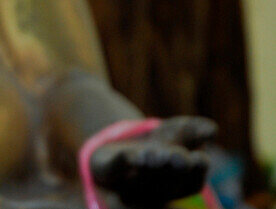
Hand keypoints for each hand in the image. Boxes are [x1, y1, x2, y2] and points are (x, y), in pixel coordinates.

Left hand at [90, 116, 216, 207]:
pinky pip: (113, 170)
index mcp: (180, 183)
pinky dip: (122, 163)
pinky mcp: (106, 172)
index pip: (193, 180)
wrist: (117, 146)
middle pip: (168, 181)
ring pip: (142, 179)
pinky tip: (129, 154)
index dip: (196, 169)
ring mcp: (129, 184)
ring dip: (148, 166)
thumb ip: (194, 130)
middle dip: (172, 168)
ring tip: (152, 154)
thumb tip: (213, 129)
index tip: (200, 158)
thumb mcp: (178, 131)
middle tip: (178, 157)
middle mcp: (156, 189)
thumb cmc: (159, 143)